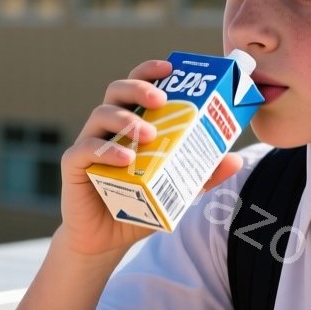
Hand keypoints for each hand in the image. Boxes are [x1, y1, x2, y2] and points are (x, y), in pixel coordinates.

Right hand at [55, 59, 243, 257]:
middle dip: (139, 88)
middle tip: (161, 99)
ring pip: (100, 115)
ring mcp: (89, 144)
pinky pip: (86, 150)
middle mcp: (107, 129)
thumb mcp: (176, 191)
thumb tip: (235, 159)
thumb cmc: (138, 207)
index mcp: (129, 125)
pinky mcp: (74, 166)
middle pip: (116, 91)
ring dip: (127, 119)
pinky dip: (107, 151)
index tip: (170, 67)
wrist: (105, 241)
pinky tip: (127, 158)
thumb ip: (202, 174)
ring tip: (149, 134)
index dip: (149, 72)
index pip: (137, 88)